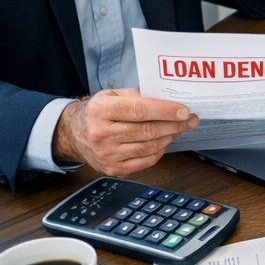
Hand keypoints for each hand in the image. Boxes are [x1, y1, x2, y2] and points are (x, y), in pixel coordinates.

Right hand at [52, 89, 198, 176]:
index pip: (140, 111)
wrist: (73, 134)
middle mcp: (101, 134)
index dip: (166, 111)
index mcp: (100, 111)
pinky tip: (164, 141)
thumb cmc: (97, 112)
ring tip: (179, 128)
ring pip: (150, 147)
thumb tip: (169, 102)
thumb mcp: (111, 95)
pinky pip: (146, 161)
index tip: (184, 111)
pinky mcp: (113, 169)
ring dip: (170, 137)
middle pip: (148, 131)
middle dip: (175, 125)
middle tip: (190, 120)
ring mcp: (106, 154)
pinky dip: (159, 151)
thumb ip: (138, 96)